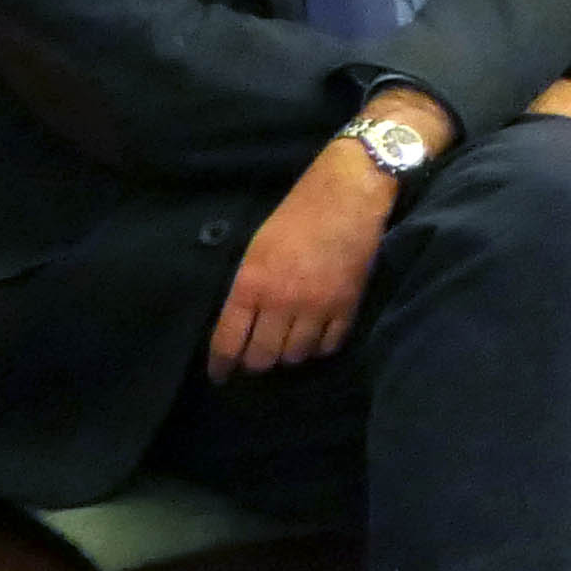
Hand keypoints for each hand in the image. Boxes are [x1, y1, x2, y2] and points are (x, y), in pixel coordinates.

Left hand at [210, 133, 400, 376]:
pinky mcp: (347, 306)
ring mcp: (317, 307)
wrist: (350, 194)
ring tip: (287, 344)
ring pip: (295, 356)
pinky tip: (315, 336)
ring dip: (288, 354)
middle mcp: (282, 301)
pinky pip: (329, 345)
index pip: (229, 340)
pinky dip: (318, 346)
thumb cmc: (297, 213)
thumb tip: (240, 322)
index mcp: (251, 283)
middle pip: (263, 357)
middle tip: (257, 357)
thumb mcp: (257, 246)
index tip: (220, 376)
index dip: (222, 365)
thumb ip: (247, 286)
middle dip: (256, 361)